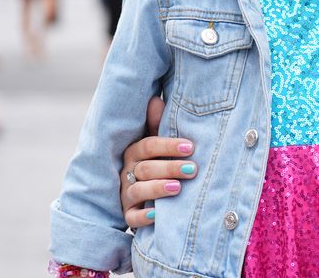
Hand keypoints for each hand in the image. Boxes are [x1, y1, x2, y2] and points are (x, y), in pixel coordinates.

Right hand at [120, 96, 196, 228]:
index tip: (191, 147)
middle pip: (145, 168)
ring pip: (137, 191)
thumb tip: (155, 99)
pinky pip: (132, 218)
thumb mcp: (158, 142)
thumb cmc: (158, 161)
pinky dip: (144, 217)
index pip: (148, 146)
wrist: (147, 194)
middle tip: (192, 169)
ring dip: (157, 189)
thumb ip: (157, 124)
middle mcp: (127, 172)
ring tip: (177, 188)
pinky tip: (158, 215)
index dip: (168, 146)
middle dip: (169, 168)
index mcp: (134, 151)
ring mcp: (126, 194)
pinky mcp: (127, 215)